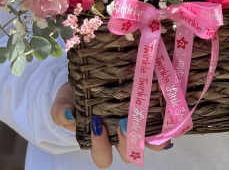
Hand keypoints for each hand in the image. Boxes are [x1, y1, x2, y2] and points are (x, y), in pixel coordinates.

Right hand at [51, 82, 172, 167]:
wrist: (91, 74)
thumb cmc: (75, 93)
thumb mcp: (63, 100)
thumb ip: (61, 111)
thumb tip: (70, 115)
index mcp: (98, 139)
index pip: (102, 155)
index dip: (100, 146)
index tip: (97, 124)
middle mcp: (118, 135)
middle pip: (127, 152)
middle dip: (126, 142)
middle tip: (123, 123)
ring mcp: (135, 124)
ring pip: (145, 141)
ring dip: (148, 137)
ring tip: (146, 123)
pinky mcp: (148, 110)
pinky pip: (159, 124)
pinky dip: (164, 124)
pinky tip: (167, 118)